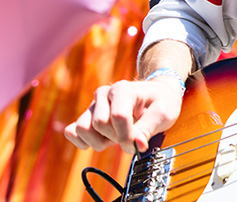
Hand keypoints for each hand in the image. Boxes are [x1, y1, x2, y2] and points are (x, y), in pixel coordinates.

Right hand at [64, 77, 182, 153]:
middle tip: (130, 136)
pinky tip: (101, 141)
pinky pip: (72, 132)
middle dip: (116, 138)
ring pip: (83, 129)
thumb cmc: (160, 103)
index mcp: (123, 88)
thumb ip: (149, 129)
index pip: (118, 116)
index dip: (127, 136)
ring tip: (116, 137)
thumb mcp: (164, 113)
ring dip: (100, 141)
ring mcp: (93, 105)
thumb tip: (136, 146)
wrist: (155, 96)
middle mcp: (104, 94)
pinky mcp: (86, 117)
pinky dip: (83, 142)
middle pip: (100, 124)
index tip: (138, 145)